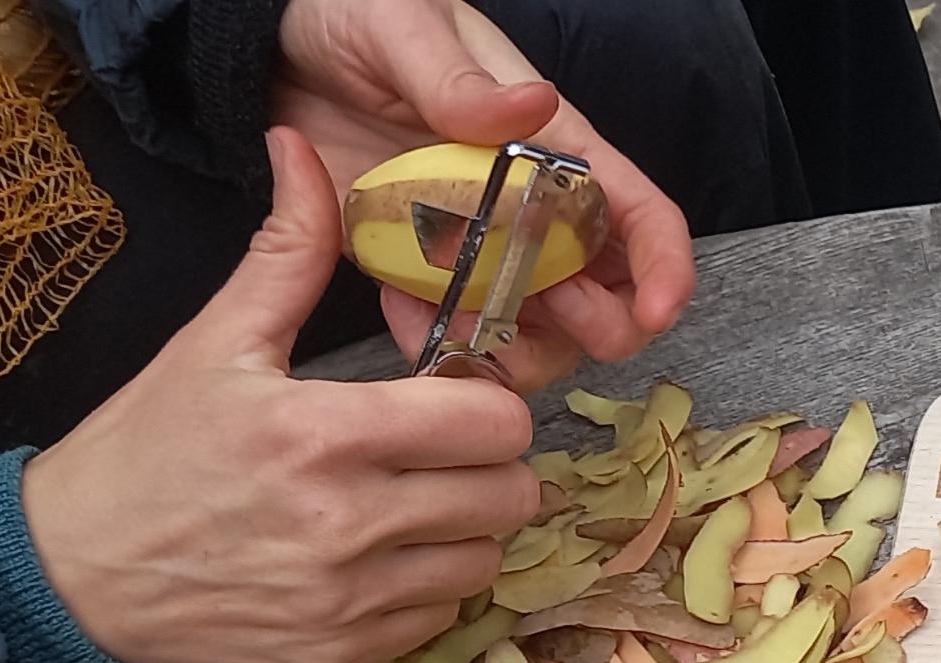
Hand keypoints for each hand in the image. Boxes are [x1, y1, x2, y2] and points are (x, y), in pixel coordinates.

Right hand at [23, 130, 540, 662]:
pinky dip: (427, 589)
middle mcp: (348, 524)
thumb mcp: (213, 345)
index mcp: (322, 434)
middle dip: (491, 468)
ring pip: (486, 561)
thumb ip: (288, 256)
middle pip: (510, 495)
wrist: (69, 577)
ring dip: (465, 531)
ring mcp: (351, 600)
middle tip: (445, 454)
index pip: (492, 422)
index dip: (492, 405)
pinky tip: (378, 561)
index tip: (458, 401)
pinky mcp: (346, 655)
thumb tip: (306, 152)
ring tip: (411, 508)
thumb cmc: (144, 453)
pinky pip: (442, 618)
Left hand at [273, 0, 695, 391]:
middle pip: (605, 299)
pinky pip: (459, 339)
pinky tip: (399, 314)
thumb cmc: (358, 14)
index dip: (664, 269)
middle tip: (542, 309)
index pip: (639, 214)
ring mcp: (484, 254)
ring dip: (517, 351)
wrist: (276, 49)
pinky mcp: (427, 278)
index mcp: (553, 150)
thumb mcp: (403, 25)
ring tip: (459, 323)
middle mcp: (534, 213)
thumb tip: (532, 107)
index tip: (656, 313)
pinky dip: (444, 349)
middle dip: (594, 327)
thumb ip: (458, 75)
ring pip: (541, 336)